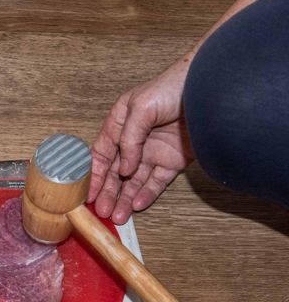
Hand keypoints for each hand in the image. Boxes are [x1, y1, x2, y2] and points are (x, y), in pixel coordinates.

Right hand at [88, 61, 194, 224]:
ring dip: (125, 198)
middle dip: (109, 192)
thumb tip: (124, 169)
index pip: (101, 154)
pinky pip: (157, 182)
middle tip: (102, 210)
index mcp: (119, 124)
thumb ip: (128, 138)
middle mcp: (134, 140)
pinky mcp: (173, 161)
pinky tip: (138, 205)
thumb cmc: (173, 86)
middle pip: (117, 172)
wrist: (212, 89)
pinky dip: (147, 194)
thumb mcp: (140, 107)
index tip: (88, 194)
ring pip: (135, 181)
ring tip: (118, 216)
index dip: (94, 175)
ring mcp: (153, 152)